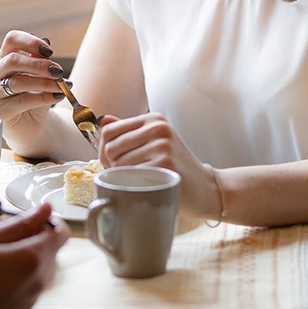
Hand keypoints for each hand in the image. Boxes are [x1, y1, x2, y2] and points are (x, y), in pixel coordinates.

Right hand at [0, 30, 65, 146]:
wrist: (33, 126)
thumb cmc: (35, 96)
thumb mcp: (41, 76)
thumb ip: (40, 60)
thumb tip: (46, 41)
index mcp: (4, 58)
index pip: (11, 39)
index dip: (30, 41)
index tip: (49, 51)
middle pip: (13, 60)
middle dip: (39, 64)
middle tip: (59, 70)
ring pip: (18, 81)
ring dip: (45, 82)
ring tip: (63, 85)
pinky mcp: (0, 111)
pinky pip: (23, 100)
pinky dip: (44, 97)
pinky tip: (58, 96)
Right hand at [0, 204, 68, 308]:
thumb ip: (20, 223)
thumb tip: (46, 209)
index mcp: (32, 257)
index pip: (61, 233)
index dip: (49, 221)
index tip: (30, 218)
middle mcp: (40, 278)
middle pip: (52, 249)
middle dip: (34, 236)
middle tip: (5, 232)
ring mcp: (34, 295)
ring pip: (42, 265)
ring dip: (27, 254)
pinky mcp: (25, 307)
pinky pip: (32, 281)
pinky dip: (22, 271)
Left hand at [98, 112, 221, 219]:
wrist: (205, 188)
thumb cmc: (175, 168)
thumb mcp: (154, 143)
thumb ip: (129, 132)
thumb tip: (103, 120)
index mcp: (153, 120)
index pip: (109, 130)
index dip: (103, 151)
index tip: (110, 164)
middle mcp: (158, 128)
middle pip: (111, 147)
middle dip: (110, 166)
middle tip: (123, 177)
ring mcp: (162, 145)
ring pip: (118, 163)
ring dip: (121, 178)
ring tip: (137, 182)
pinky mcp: (165, 163)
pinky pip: (131, 175)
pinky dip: (132, 185)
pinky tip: (145, 188)